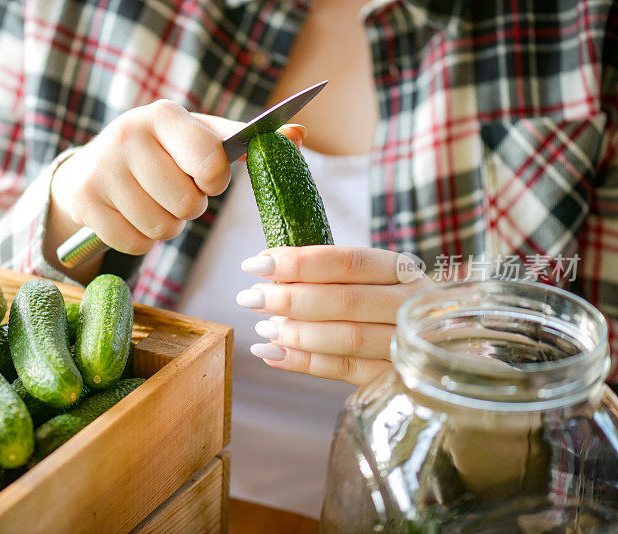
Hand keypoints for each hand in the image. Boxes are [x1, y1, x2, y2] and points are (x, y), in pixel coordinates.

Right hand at [48, 100, 305, 257]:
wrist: (91, 168)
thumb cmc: (162, 153)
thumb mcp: (199, 138)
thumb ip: (246, 140)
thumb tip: (297, 135)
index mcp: (164, 114)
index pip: (212, 163)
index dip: (216, 182)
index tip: (206, 178)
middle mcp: (128, 135)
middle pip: (188, 205)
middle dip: (190, 208)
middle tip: (175, 192)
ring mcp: (101, 168)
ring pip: (162, 229)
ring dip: (167, 226)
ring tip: (153, 202)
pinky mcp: (84, 201)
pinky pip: (135, 244)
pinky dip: (141, 239)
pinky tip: (131, 216)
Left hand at [236, 245, 431, 385]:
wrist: (443, 346)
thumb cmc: (386, 302)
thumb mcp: (371, 278)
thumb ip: (329, 274)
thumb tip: (268, 270)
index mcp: (398, 269)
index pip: (345, 261)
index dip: (297, 262)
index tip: (256, 262)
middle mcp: (407, 304)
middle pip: (343, 301)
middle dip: (288, 299)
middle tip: (249, 298)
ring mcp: (404, 343)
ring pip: (345, 338)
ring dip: (295, 334)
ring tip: (262, 328)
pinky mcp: (393, 376)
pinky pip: (344, 369)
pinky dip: (302, 362)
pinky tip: (271, 354)